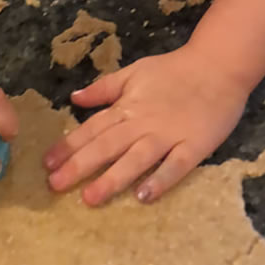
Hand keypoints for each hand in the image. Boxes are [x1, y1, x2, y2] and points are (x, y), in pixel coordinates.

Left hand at [42, 44, 247, 205]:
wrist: (218, 67)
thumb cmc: (174, 71)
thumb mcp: (134, 72)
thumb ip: (105, 88)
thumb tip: (74, 98)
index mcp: (127, 106)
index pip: (93, 128)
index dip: (69, 145)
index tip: (47, 163)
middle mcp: (143, 123)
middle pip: (108, 146)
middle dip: (80, 166)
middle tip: (55, 186)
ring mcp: (169, 136)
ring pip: (136, 160)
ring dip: (113, 178)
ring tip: (90, 198)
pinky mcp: (194, 147)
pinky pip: (176, 167)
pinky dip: (160, 181)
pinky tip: (144, 198)